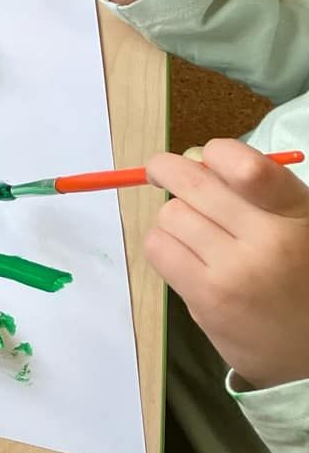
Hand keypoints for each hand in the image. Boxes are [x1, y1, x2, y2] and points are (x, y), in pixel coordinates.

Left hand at [145, 140, 308, 389]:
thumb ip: (256, 189)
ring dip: (173, 217)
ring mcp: (236, 273)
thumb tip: (192, 157)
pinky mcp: (208, 300)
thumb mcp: (298, 222)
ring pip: (169, 214)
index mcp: (298, 212)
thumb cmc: (300, 273)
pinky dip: (164, 244)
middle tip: (164, 174)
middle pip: (190, 182)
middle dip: (167, 171)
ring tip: (195, 233)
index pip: (246, 166)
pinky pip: (158, 248)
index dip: (216, 153)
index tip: (208, 160)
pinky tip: (186, 257)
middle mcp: (270, 241)